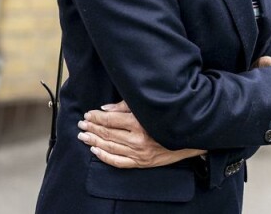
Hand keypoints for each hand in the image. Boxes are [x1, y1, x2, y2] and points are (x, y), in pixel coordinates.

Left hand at [77, 101, 204, 168]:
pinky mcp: (141, 163)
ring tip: (83, 136)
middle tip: (81, 124)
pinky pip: (117, 161)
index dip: (96, 117)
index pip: (110, 120)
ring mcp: (139, 153)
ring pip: (109, 147)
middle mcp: (138, 139)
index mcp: (140, 123)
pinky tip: (95, 150)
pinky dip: (104, 156)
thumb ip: (126, 107)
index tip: (88, 114)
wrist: (189, 137)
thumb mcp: (149, 108)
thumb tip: (105, 109)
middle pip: (108, 133)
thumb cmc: (169, 119)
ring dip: (94, 141)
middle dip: (92, 128)